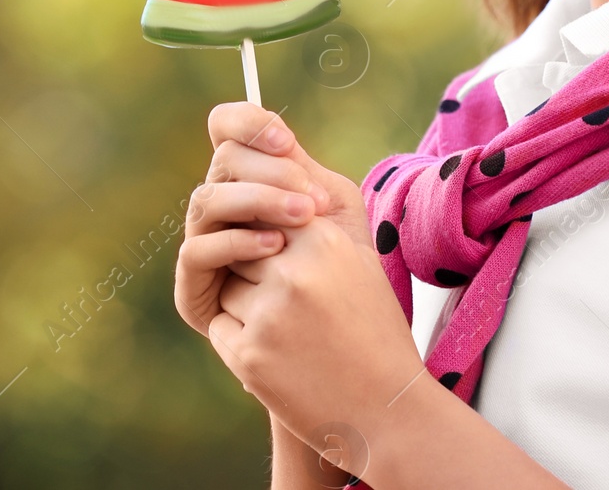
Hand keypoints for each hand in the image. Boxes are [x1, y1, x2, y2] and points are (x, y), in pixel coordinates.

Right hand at [174, 104, 368, 335]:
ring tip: (306, 218)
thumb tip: (279, 137)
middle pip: (223, 161)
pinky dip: (235, 243)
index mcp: (254, 178)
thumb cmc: (345, 270)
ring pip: (207, 200)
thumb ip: (307, 176)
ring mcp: (207, 244)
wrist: (346, 342)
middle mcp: (225, 206)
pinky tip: (275, 247)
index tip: (285, 139)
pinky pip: (196, 251)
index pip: (228, 130)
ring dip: (257, 201)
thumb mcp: (334, 215)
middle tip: (314, 198)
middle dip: (272, 171)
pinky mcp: (195, 288)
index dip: (247, 123)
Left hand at [211, 212, 429, 468]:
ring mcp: (268, 315)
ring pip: (228, 289)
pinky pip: (221, 327)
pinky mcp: (248, 356)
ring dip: (247, 307)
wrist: (387, 410)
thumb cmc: (375, 332)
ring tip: (292, 333)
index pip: (268, 216)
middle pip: (242, 251)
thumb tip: (273, 198)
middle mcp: (294, 272)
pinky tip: (280, 356)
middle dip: (258, 274)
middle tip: (295, 306)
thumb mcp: (360, 265)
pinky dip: (239, 340)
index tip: (292, 265)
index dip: (274, 241)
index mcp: (324, 241)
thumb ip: (316, 229)